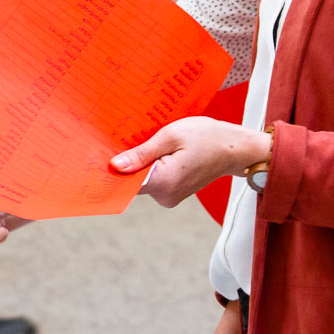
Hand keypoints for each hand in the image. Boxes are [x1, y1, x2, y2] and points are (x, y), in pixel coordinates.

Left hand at [110, 116, 271, 207]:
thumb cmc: (206, 136)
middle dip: (127, 162)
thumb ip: (142, 153)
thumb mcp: (171, 136)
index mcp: (164, 182)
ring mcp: (171, 197)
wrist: (236, 148)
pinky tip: (156, 149)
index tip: (97, 158)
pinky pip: (155, 179)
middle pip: (134, 181)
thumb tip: (115, 166)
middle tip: (120, 139)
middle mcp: (166, 196)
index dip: (112, 170)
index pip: (126, 183)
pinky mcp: (175, 192)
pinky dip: (152, 165)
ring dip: (141, 162)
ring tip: (144, 140)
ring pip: (144, 179)